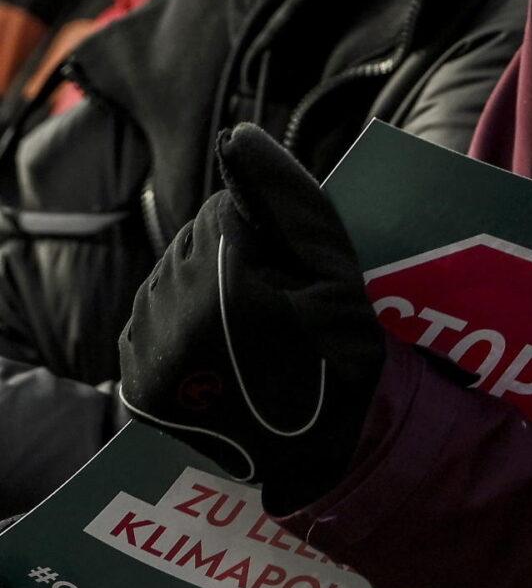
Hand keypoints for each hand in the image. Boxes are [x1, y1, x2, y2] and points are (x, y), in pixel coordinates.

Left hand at [118, 126, 385, 512]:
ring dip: (206, 284)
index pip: (227, 210)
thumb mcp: (334, 272)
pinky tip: (221, 342)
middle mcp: (169, 318)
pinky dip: (183, 319)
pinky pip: (150, 318)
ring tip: (252, 323)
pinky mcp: (135, 380)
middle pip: (194, 240)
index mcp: (221, 286)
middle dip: (235, 254)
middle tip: (279, 298)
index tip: (297, 272)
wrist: (318, 451)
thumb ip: (288, 199)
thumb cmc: (340, 357)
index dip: (269, 232)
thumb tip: (238, 136)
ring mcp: (146, 353)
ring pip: (169, 275)